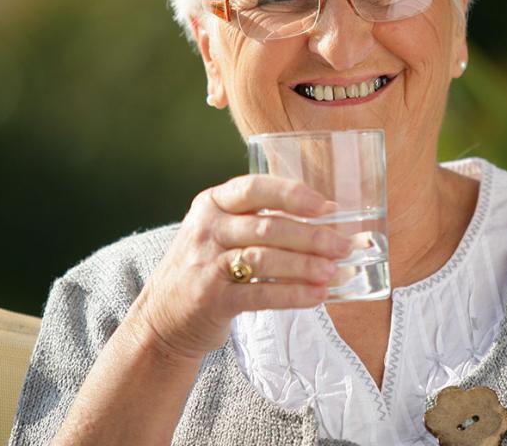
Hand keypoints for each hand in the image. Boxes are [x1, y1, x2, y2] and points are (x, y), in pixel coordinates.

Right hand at [132, 175, 351, 359]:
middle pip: (267, 226)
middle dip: (311, 237)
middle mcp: (207, 229)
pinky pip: (260, 293)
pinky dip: (293, 294)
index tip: (323, 206)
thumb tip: (328, 214)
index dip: (291, 194)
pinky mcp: (212, 298)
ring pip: (265, 258)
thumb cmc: (205, 268)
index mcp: (212, 203)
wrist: (162, 317)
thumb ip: (262, 220)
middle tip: (343, 246)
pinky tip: (317, 296)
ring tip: (334, 271)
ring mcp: (206, 264)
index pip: (253, 188)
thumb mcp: (221, 232)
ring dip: (305, 265)